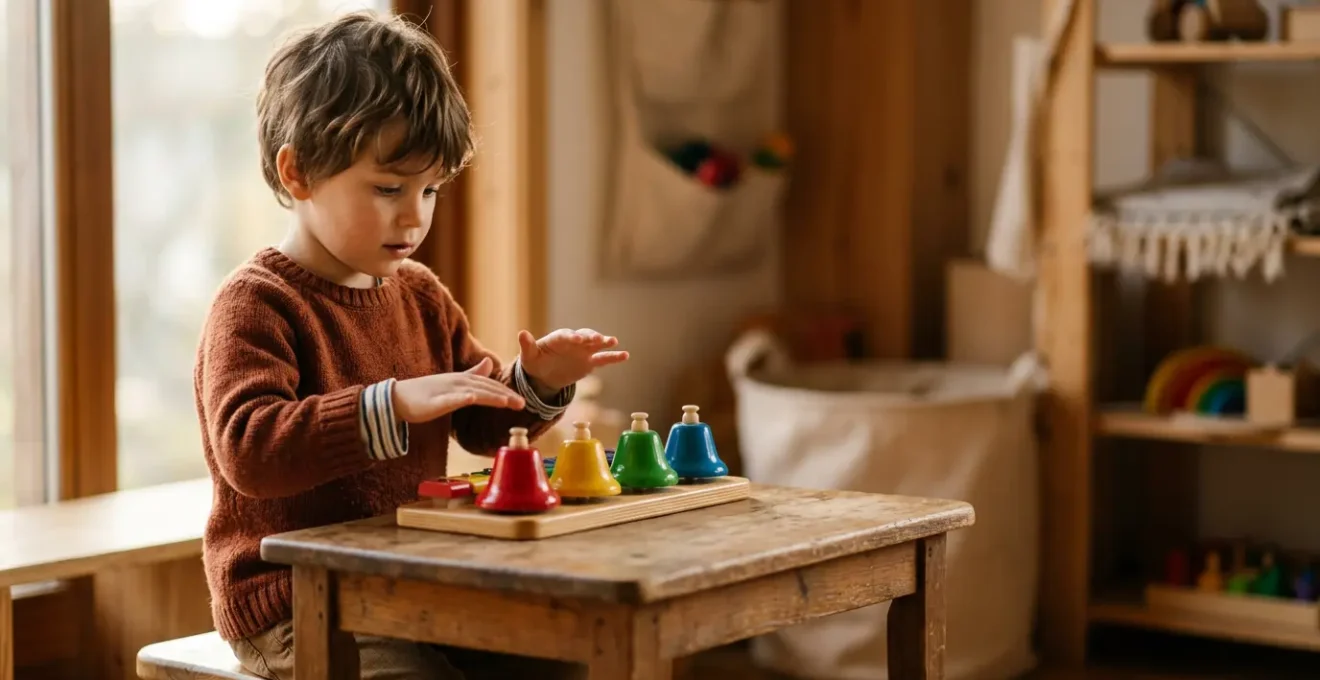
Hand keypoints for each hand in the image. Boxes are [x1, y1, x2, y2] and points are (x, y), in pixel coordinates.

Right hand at [392, 357, 525, 422]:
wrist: (398, 398)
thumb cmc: (425, 393)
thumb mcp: (453, 382)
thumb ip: (472, 373)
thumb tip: (490, 363)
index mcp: (462, 380)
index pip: (488, 386)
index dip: (505, 392)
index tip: (521, 400)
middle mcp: (456, 383)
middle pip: (484, 389)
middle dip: (504, 396)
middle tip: (523, 404)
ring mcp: (445, 391)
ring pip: (472, 392)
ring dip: (490, 396)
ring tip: (507, 402)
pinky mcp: (434, 401)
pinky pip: (449, 400)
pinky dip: (461, 398)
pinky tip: (471, 399)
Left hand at [518, 328, 628, 392]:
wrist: (545, 375)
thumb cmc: (535, 362)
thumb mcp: (529, 356)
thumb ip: (527, 346)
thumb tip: (521, 333)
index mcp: (558, 339)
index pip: (566, 336)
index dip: (572, 336)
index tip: (577, 339)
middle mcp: (573, 341)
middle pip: (584, 336)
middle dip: (590, 337)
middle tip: (598, 338)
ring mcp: (584, 351)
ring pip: (596, 345)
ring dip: (604, 342)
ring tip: (613, 341)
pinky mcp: (590, 362)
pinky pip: (603, 359)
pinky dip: (614, 357)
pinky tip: (625, 355)